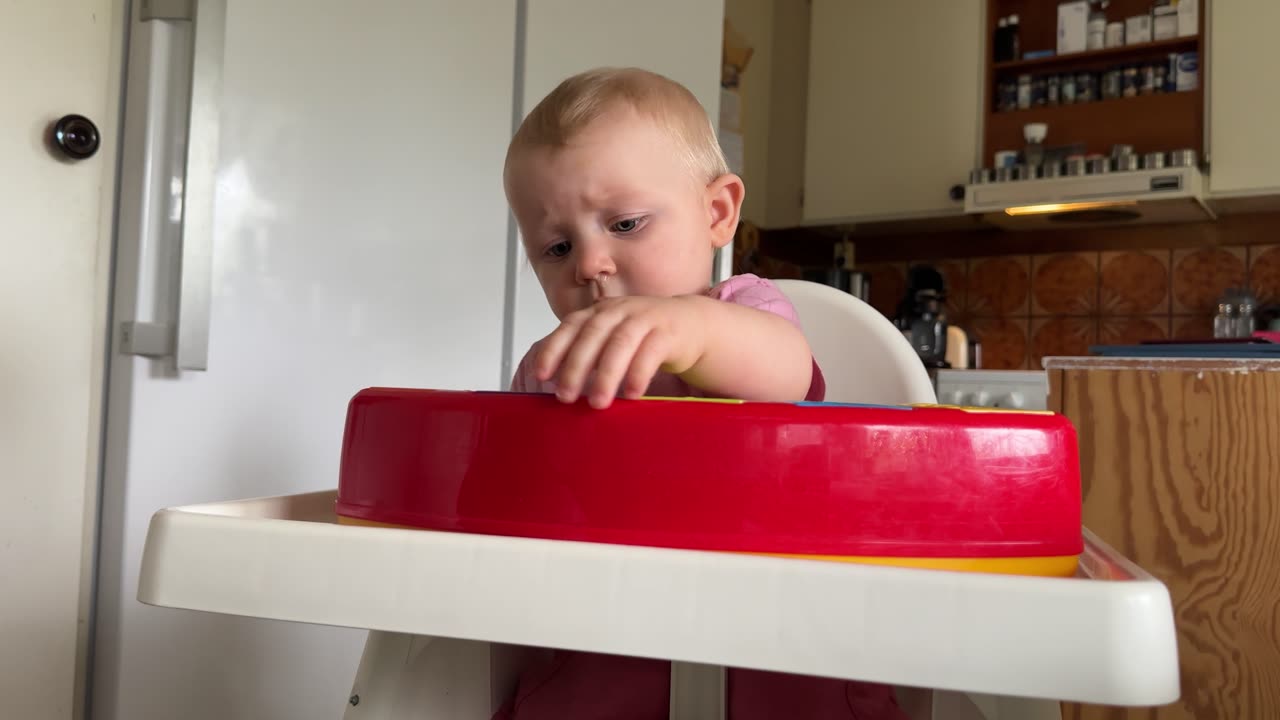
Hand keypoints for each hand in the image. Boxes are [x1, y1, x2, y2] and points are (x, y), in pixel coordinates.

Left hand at [533, 295, 707, 408]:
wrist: (691, 324)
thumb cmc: (645, 335)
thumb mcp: (612, 336)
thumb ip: (588, 352)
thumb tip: (557, 383)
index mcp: (600, 312)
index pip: (571, 326)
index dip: (554, 349)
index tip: (541, 375)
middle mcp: (619, 311)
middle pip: (592, 336)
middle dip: (576, 367)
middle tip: (566, 396)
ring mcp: (645, 319)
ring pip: (620, 344)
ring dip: (606, 375)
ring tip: (598, 402)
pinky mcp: (669, 333)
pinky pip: (651, 352)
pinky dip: (639, 374)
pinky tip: (631, 394)